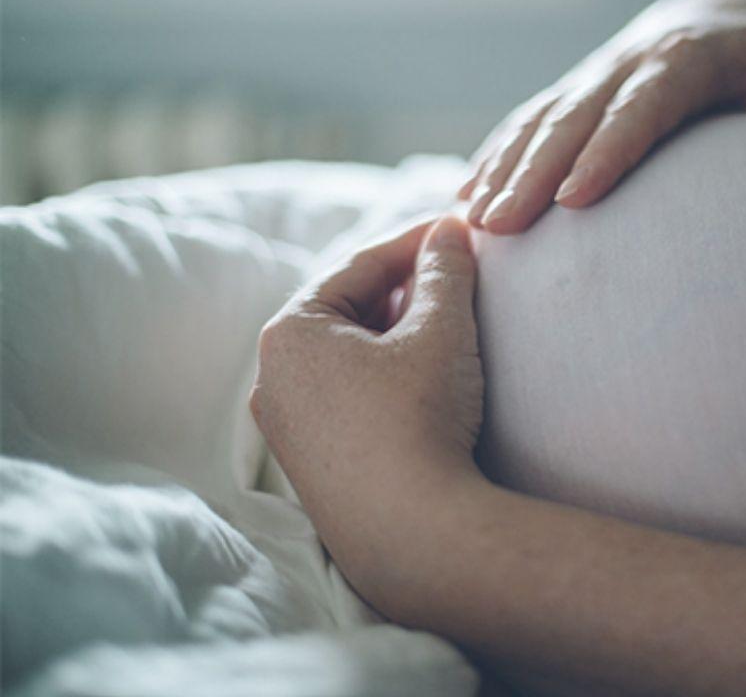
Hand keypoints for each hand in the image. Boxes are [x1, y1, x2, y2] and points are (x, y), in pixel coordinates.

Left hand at [249, 215, 484, 579]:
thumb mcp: (441, 330)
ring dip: (394, 331)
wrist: (413, 531)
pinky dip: (382, 373)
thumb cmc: (420, 418)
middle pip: (346, 308)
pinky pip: (344, 395)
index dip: (415, 242)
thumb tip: (449, 231)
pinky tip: (423, 377)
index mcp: (289, 331)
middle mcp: (272, 376)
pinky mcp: (309, 461)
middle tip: (457, 272)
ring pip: (346, 354)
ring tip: (446, 321)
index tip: (457, 229)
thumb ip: (445, 270)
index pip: (359, 265)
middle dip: (404, 287)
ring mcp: (286, 424)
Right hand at [460, 0, 745, 233]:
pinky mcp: (572, 96)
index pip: (639, 107)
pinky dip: (494, 158)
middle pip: (572, 119)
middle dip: (532, 172)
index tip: (575, 199)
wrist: (709, 25)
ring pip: (537, 122)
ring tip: (474, 222)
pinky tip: (467, 198)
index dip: (606, 151)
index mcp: (678, 61)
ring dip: (502, 170)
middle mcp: (623, 67)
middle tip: (501, 226)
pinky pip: (524, 124)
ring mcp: (590, 81)